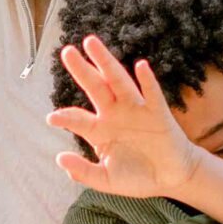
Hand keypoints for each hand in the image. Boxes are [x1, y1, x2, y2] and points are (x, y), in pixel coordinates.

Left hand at [47, 35, 211, 201]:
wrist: (171, 178)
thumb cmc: (138, 177)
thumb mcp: (106, 180)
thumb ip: (83, 172)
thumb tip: (59, 158)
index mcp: (99, 129)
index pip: (78, 118)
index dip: (65, 117)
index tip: (52, 119)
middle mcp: (115, 114)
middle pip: (94, 87)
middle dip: (81, 69)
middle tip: (66, 51)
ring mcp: (136, 111)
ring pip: (118, 81)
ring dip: (106, 62)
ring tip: (91, 43)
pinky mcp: (158, 114)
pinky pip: (152, 95)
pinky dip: (147, 81)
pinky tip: (140, 66)